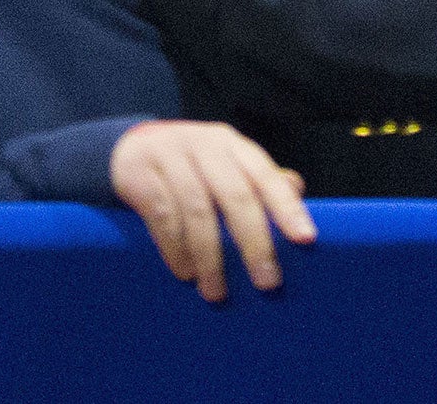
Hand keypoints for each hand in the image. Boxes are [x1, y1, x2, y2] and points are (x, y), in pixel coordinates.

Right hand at [109, 120, 313, 303]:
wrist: (131, 148)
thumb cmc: (192, 164)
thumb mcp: (226, 163)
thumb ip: (259, 179)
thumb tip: (296, 190)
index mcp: (232, 145)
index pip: (265, 174)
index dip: (286, 206)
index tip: (305, 239)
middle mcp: (204, 146)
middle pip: (234, 195)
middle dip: (253, 241)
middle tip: (266, 281)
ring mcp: (170, 158)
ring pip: (197, 211)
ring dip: (209, 257)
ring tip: (217, 291)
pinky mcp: (141, 177)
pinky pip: (163, 217)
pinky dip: (176, 249)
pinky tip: (186, 273)